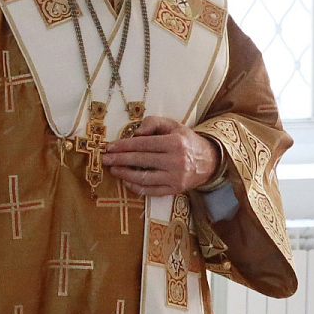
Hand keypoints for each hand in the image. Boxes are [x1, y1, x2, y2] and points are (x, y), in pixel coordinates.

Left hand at [102, 116, 220, 196]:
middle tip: (105, 159)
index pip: (144, 144)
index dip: (124, 146)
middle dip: (119, 159)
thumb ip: (154, 123)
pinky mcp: (175, 190)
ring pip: (144, 178)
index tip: (110, 147)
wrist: (208, 161)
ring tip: (113, 169)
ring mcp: (175, 177)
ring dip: (125, 174)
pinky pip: (151, 191)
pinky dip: (136, 187)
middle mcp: (176, 161)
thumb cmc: (186, 141)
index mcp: (175, 142)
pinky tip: (126, 180)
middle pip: (141, 160)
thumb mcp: (174, 125)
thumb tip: (136, 133)